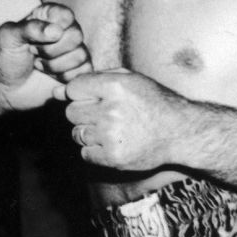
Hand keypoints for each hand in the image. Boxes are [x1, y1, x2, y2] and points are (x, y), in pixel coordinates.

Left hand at [0, 3, 88, 110]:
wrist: (4, 88)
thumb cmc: (4, 57)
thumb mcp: (8, 37)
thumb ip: (29, 28)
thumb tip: (56, 31)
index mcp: (48, 15)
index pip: (65, 15)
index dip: (51, 30)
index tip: (32, 40)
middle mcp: (64, 30)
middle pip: (76, 35)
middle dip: (50, 50)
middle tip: (34, 53)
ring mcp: (72, 51)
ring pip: (80, 55)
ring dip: (55, 66)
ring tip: (39, 65)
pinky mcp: (77, 71)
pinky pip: (84, 72)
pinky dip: (64, 78)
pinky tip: (50, 77)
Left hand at [53, 70, 182, 171]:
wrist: (180, 132)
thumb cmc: (152, 101)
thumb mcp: (129, 79)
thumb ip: (92, 80)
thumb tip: (56, 92)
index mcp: (114, 86)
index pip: (72, 89)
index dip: (80, 93)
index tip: (95, 97)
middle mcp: (111, 110)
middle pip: (71, 112)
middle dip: (83, 113)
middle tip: (105, 114)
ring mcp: (111, 136)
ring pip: (76, 133)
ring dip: (89, 132)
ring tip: (112, 129)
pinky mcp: (113, 157)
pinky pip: (85, 153)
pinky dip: (95, 150)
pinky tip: (113, 143)